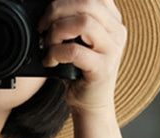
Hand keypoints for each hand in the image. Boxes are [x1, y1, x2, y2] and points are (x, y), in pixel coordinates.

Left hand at [39, 0, 126, 115]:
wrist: (91, 105)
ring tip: (47, 44)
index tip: (50, 10)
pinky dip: (57, 52)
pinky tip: (50, 61)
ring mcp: (112, 50)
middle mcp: (117, 31)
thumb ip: (73, 21)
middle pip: (87, 3)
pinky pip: (75, 51)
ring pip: (83, 23)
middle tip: (42, 27)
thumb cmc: (80, 72)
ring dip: (57, 31)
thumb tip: (50, 8)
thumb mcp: (78, 41)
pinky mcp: (103, 69)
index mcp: (112, 19)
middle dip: (57, 10)